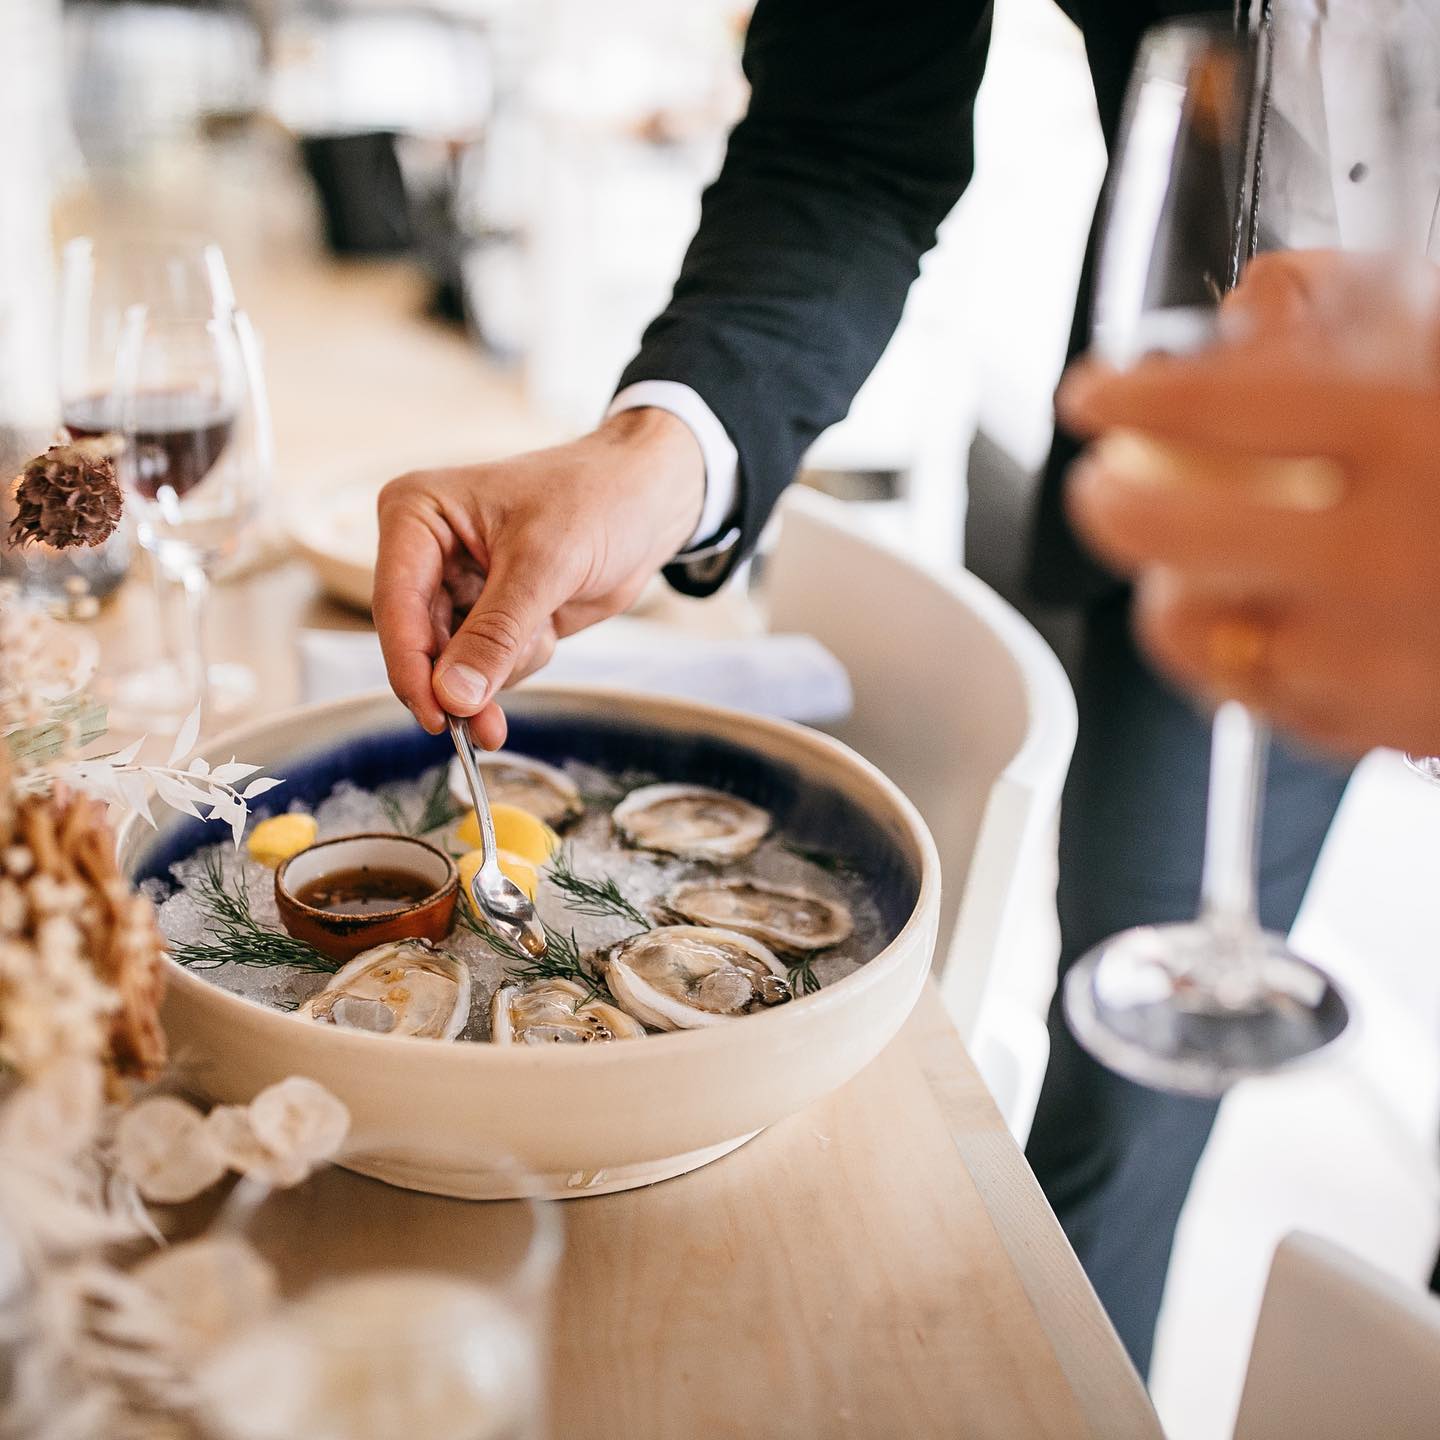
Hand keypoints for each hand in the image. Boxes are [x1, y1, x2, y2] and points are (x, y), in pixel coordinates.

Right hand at [373, 408, 704, 748]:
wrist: (647, 500)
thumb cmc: (597, 499)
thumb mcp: (545, 564)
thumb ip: (496, 634)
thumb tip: (453, 696)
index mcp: (416, 515)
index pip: (395, 605)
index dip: (412, 668)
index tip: (438, 716)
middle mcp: (425, 552)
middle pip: (418, 644)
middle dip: (462, 682)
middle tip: (489, 726)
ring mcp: (455, 586)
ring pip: (453, 664)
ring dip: (502, 666)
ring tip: (543, 630)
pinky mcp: (487, 613)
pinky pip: (487, 665)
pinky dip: (521, 659)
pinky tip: (548, 625)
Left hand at [1058, 254, 1439, 757]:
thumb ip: (1374, 305)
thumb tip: (1258, 301)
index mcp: (1421, 433)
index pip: (1217, 404)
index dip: (1129, 395)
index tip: (1090, 394)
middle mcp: (1392, 555)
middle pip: (1165, 533)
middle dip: (1106, 500)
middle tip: (1102, 479)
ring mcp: (1387, 659)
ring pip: (1192, 637)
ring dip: (1167, 591)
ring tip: (1180, 561)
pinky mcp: (1394, 733)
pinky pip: (1263, 703)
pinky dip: (1242, 660)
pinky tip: (1261, 624)